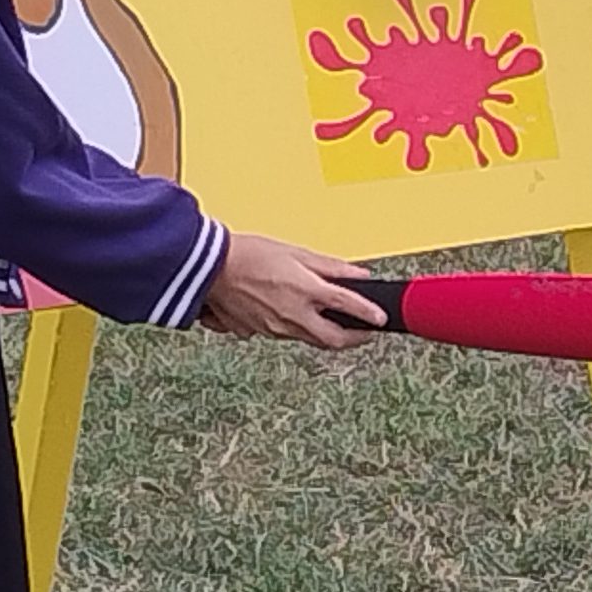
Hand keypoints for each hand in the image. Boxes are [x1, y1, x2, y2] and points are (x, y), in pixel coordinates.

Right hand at [198, 233, 384, 349]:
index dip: (369, 313)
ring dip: (327, 334)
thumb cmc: (249, 253)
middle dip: (354, 340)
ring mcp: (276, 328)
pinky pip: (287, 335)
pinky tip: (298, 315)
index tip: (381, 318)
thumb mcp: (295, 252)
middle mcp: (292, 315)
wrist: (209, 268)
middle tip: (366, 332)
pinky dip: (299, 328)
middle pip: (333, 339)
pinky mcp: (260, 333)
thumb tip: (357, 274)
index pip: (347, 306)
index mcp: (304, 290)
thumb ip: (330, 266)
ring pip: (310, 339)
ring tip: (336, 322)